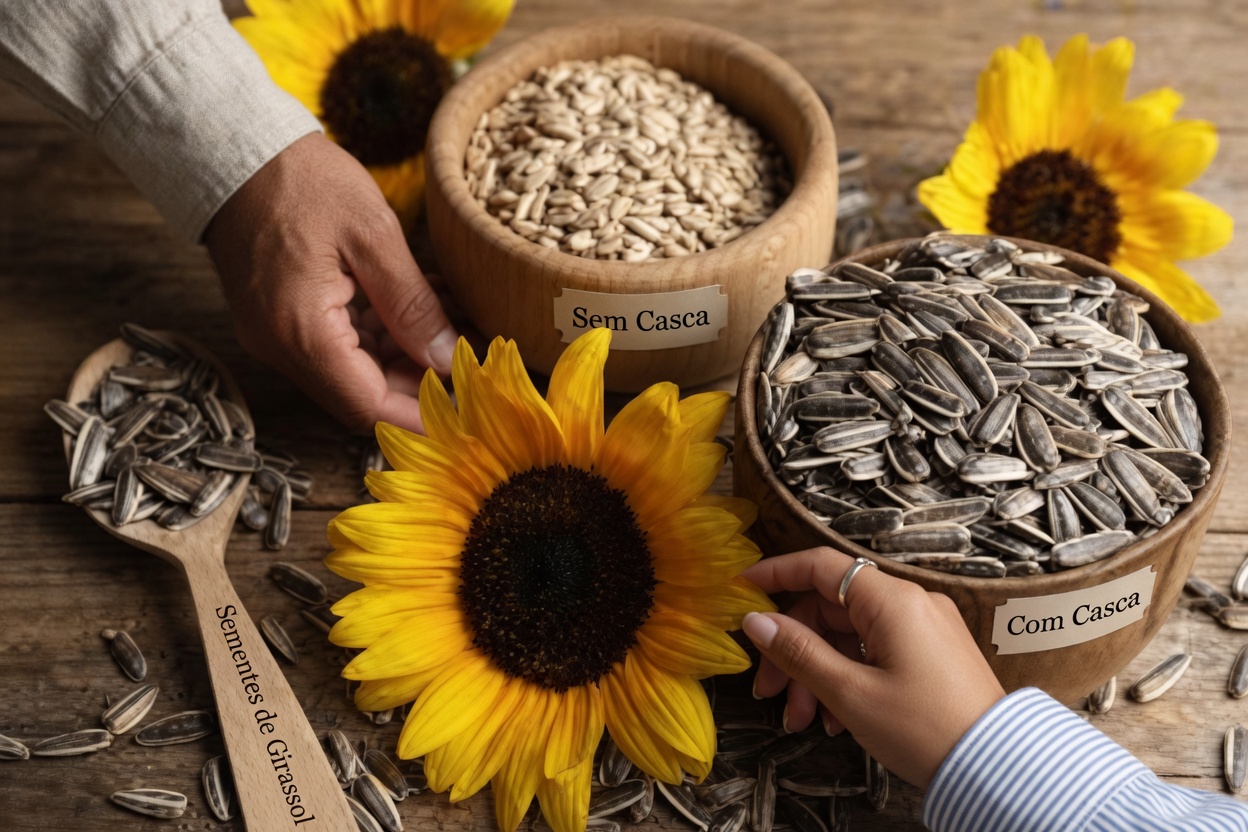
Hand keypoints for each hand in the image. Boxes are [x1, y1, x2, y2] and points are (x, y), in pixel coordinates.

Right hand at [204, 133, 456, 432]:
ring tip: (451, 318)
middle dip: (418, 382)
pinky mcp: (278, 317)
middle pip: (361, 395)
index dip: (420, 416)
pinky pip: (334, 345)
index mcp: (302, 333)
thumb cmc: (301, 180)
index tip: (465, 408)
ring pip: (352, 371)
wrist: (231, 146)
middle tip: (469, 355)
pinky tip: (416, 305)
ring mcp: (275, 334)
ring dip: (403, 354)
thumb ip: (412, 304)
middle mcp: (281, 347)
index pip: (369, 407)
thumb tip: (445, 359)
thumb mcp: (373, 235)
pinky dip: (378, 334)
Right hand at [740, 547, 1004, 788]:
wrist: (996, 768)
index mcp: (892, 601)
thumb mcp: (850, 693)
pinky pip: (875, 650)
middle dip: (793, 650)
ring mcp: (924, 626)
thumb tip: (756, 622)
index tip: (740, 589)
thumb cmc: (926, 730)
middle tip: (768, 691)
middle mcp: (910, 603)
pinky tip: (837, 718)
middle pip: (829, 608)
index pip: (819, 565)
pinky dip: (849, 677)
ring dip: (818, 673)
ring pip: (849, 635)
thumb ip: (798, 652)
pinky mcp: (932, 651)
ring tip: (804, 720)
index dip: (775, 574)